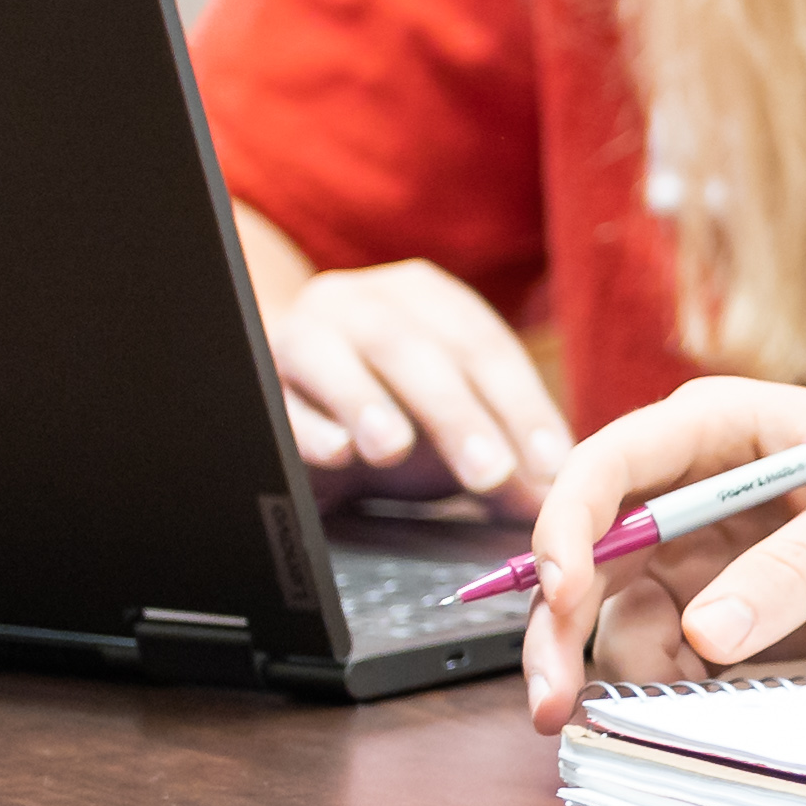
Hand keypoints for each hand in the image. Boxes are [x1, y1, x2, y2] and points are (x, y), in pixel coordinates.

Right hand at [267, 258, 567, 512]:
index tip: (550, 465)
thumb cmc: (386, 406)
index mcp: (426, 298)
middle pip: (416, 351)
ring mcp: (302, 330)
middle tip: (491, 474)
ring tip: (395, 450)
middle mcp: (363, 301)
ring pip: (336, 356)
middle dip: (458, 415)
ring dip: (369, 403)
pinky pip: (275, 395)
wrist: (286, 391)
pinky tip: (332, 452)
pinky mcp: (253, 373)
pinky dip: (304, 423)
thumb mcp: (447, 428)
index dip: (521, 405)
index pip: (483, 346)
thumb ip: (501, 459)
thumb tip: (552, 507)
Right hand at [518, 376, 805, 729]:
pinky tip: (680, 699)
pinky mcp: (732, 602)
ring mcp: (710, 546)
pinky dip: (655, 676)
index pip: (611, 462)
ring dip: (598, 659)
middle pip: (590, 545)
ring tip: (613, 711)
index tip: (560, 593)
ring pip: (614, 604)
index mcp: (725, 425)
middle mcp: (699, 483)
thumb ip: (800, 568)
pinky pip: (663, 642)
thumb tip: (705, 634)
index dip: (567, 523)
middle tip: (552, 700)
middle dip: (558, 619)